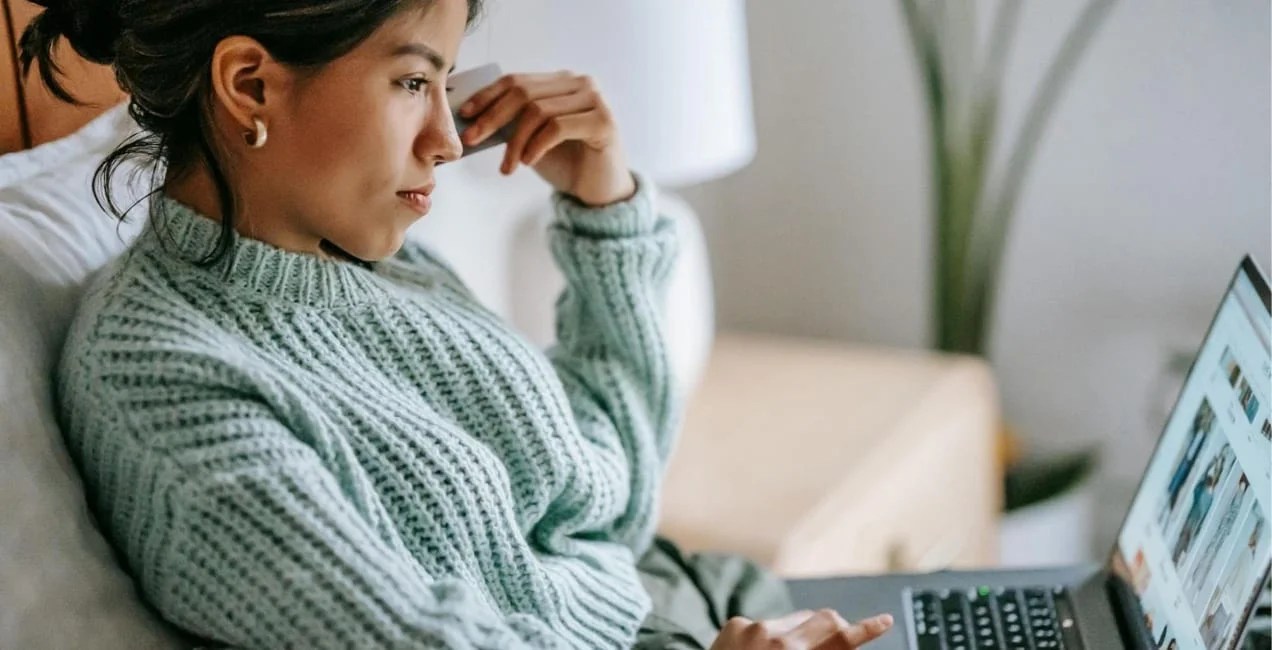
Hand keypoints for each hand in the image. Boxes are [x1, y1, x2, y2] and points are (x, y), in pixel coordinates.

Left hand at [457, 71, 635, 206]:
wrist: (600, 192)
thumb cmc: (566, 164)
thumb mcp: (531, 139)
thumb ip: (511, 124)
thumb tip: (471, 118)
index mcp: (561, 82)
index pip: (516, 81)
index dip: (487, 96)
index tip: (464, 114)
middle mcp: (580, 84)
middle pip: (523, 92)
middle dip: (492, 117)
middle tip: (472, 140)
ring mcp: (595, 100)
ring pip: (538, 111)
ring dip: (515, 141)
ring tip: (507, 166)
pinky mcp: (603, 122)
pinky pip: (557, 127)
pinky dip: (536, 146)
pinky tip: (528, 162)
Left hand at [708, 609, 893, 649]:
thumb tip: (840, 645)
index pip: (841, 640)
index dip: (868, 629)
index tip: (885, 620)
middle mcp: (778, 640)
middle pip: (825, 618)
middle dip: (838, 626)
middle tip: (839, 638)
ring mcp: (754, 627)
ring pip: (795, 619)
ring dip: (800, 634)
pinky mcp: (735, 623)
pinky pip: (765, 623)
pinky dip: (769, 637)